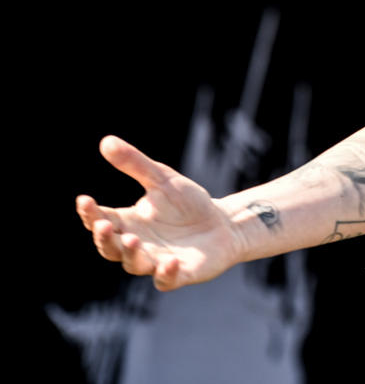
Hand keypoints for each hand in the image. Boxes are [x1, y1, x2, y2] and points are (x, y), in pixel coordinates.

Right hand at [76, 136, 244, 290]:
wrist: (223, 223)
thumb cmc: (188, 203)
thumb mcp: (162, 179)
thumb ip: (135, 164)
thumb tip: (106, 141)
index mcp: (128, 223)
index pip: (101, 219)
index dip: (90, 213)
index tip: (84, 199)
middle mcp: (137, 245)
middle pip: (110, 248)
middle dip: (104, 238)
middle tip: (102, 225)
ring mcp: (156, 261)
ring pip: (133, 265)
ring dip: (130, 254)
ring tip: (132, 240)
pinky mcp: (179, 273)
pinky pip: (166, 280)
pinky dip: (165, 274)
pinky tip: (168, 262)